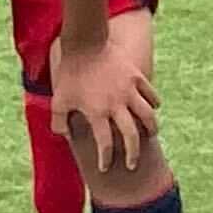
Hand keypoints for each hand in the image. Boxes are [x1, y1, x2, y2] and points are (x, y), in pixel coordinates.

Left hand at [47, 30, 158, 176]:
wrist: (85, 44)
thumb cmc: (70, 74)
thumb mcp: (58, 100)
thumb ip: (60, 122)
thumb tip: (64, 136)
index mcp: (96, 112)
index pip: (105, 144)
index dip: (105, 159)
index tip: (105, 168)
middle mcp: (116, 104)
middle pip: (131, 135)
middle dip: (133, 153)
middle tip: (132, 164)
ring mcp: (129, 90)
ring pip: (148, 115)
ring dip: (151, 129)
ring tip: (150, 136)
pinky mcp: (136, 77)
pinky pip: (151, 94)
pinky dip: (154, 103)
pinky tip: (153, 108)